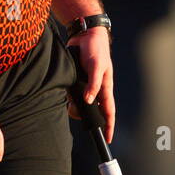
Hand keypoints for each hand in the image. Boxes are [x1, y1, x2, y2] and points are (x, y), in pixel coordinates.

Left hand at [67, 27, 114, 143]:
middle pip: (92, 111)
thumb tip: (89, 100)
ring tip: (69, 96)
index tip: (107, 139)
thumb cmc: (95, 49)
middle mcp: (96, 89)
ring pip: (80, 104)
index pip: (109, 111)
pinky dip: (67, 96)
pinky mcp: (76, 81)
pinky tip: (65, 91)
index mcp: (105, 87)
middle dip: (84, 116)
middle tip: (74, 110)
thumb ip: (93, 83)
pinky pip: (71, 94)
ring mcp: (86, 86)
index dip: (109, 126)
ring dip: (73, 105)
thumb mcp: (96, 66)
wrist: (84, 36)